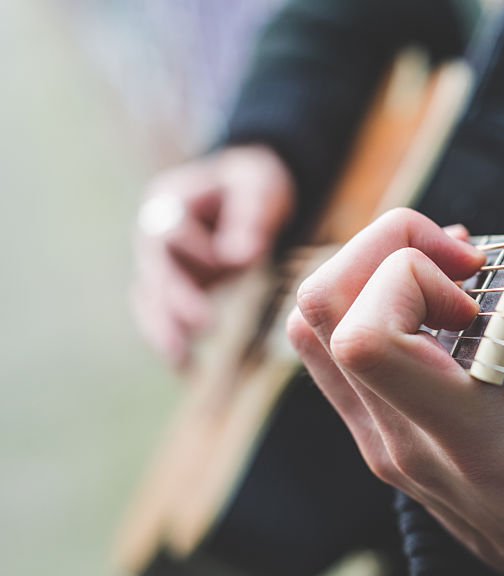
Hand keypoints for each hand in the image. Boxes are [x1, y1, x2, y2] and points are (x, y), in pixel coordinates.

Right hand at [131, 145, 294, 367]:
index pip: (171, 230)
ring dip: (164, 331)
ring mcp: (161, 267)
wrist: (248, 195)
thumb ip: (250, 216)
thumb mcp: (259, 189)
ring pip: (151, 301)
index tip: (230, 264)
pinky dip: (173, 342)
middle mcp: (154, 236)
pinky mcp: (174, 292)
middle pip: (155, 271)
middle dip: (176, 300)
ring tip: (181, 361)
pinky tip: (187, 370)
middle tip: (202, 325)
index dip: (196, 250)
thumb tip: (240, 256)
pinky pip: (165, 318)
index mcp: (170, 202)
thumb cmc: (254, 186)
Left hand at [288, 143, 503, 575]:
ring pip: (307, 325)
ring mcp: (374, 440)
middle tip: (458, 262)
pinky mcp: (367, 432)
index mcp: (460, 435)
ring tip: (442, 276)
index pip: (367, 338)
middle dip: (384, 249)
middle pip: (319, 310)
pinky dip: (365, 298)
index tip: (478, 285)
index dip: (412, 276)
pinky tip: (430, 303)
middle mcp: (398, 440)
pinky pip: (326, 346)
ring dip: (367, 270)